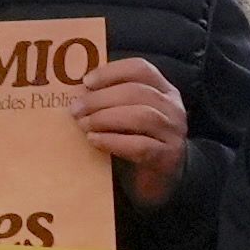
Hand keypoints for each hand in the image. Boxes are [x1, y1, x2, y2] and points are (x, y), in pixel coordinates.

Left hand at [70, 56, 192, 209]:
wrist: (162, 181)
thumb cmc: (139, 142)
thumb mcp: (130, 115)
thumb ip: (113, 101)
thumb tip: (78, 92)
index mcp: (164, 90)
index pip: (141, 69)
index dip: (112, 72)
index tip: (86, 82)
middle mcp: (173, 107)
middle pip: (137, 91)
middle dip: (101, 98)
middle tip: (76, 108)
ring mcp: (173, 133)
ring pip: (141, 116)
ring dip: (105, 118)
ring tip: (83, 124)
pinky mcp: (167, 157)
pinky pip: (140, 146)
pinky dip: (113, 141)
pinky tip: (94, 140)